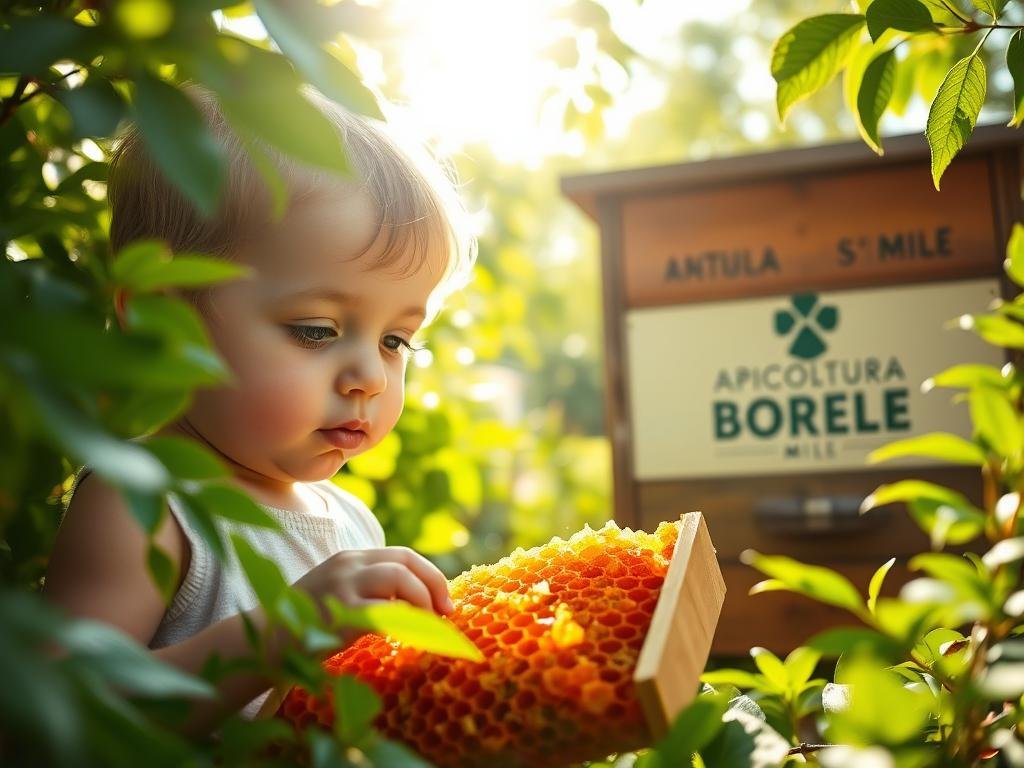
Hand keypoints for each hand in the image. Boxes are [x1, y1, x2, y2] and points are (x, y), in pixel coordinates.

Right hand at [294, 547, 454, 627]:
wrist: (266, 640)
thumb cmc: (308, 622)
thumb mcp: (340, 593)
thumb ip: (371, 589)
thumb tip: (419, 602)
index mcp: (352, 559)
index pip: (403, 555)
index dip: (430, 576)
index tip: (443, 601)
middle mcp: (348, 565)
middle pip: (406, 562)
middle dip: (434, 585)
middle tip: (446, 613)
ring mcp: (342, 586)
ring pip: (399, 579)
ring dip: (422, 602)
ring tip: (428, 624)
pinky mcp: (339, 613)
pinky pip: (384, 610)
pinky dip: (406, 622)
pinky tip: (410, 637)